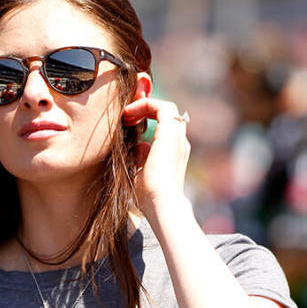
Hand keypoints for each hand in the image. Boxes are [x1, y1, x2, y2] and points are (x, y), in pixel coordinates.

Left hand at [121, 97, 190, 218]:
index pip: (164, 125)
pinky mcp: (171, 131)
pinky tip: (128, 114)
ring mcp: (177, 136)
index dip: (146, 118)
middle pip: (166, 113)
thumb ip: (142, 158)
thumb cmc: (150, 196)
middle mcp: (179, 142)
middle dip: (146, 108)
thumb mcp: (142, 173)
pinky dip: (144, 104)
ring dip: (144, 105)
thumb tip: (141, 146)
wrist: (162, 202)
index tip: (128, 123)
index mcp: (174, 152)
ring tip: (127, 113)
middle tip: (126, 115)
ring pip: (166, 107)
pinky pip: (160, 106)